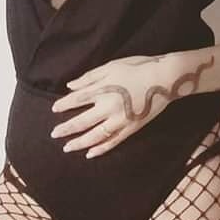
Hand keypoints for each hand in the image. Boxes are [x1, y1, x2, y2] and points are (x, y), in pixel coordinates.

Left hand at [50, 54, 177, 157]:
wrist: (165, 78)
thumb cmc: (138, 67)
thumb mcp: (112, 66)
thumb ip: (90, 77)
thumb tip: (70, 86)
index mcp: (102, 89)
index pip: (76, 100)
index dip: (63, 105)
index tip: (54, 109)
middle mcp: (108, 107)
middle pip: (82, 121)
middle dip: (66, 129)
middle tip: (54, 134)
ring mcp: (120, 120)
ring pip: (95, 136)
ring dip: (79, 143)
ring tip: (67, 148)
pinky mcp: (131, 128)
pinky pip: (113, 142)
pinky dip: (101, 149)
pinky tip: (90, 153)